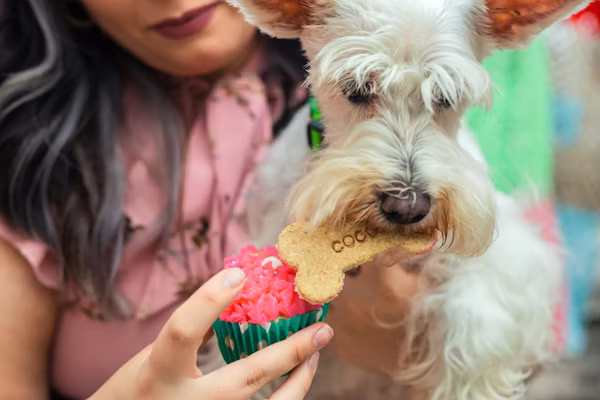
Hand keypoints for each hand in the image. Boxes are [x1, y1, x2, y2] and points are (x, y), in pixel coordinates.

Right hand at [90, 268, 333, 399]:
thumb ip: (192, 330)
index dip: (208, 301)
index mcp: (159, 372)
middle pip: (247, 375)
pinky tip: (301, 373)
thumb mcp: (154, 355)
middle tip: (322, 325)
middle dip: (289, 349)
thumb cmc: (141, 387)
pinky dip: (291, 394)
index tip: (238, 275)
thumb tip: (232, 295)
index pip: (182, 333)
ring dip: (301, 376)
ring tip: (318, 346)